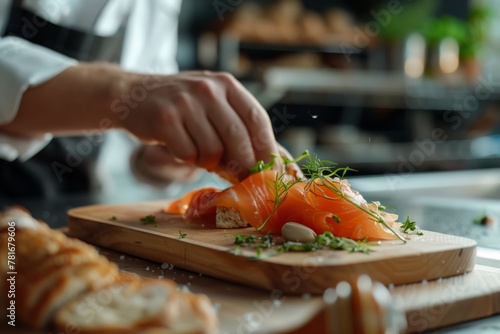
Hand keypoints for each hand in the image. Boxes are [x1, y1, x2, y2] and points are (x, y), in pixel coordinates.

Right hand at [118, 71, 279, 181]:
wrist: (134, 95)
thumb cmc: (182, 107)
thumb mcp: (213, 105)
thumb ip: (238, 128)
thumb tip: (269, 164)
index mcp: (226, 84)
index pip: (257, 118)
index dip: (267, 148)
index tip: (272, 171)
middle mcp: (208, 89)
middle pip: (238, 138)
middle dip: (244, 165)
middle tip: (242, 180)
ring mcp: (185, 102)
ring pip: (212, 151)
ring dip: (208, 161)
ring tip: (198, 152)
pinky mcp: (164, 118)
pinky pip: (188, 155)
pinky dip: (187, 159)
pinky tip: (180, 146)